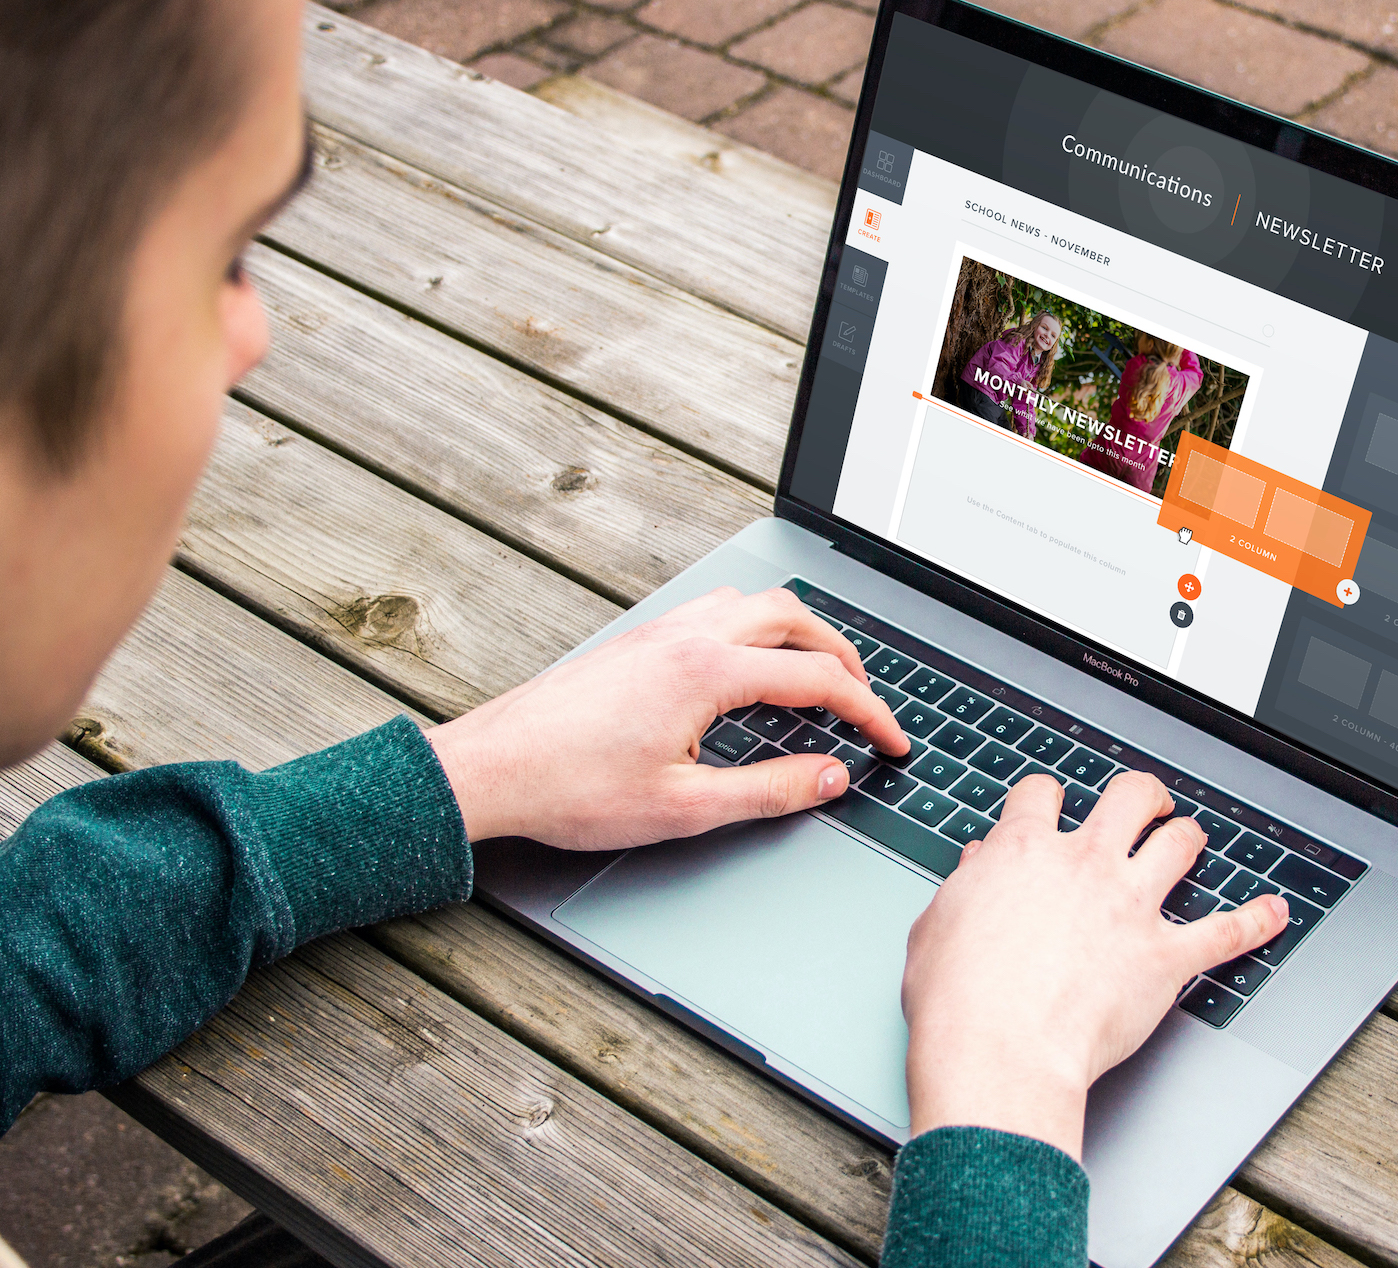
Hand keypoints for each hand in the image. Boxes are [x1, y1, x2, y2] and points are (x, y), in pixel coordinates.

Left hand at [424, 587, 908, 847]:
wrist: (492, 768)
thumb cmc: (570, 788)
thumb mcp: (684, 808)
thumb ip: (769, 791)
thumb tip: (829, 777)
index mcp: (708, 673)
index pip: (817, 681)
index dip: (868, 712)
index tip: (891, 741)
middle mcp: (687, 638)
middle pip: (793, 619)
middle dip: (842, 656)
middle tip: (863, 700)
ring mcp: (659, 632)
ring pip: (752, 604)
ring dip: (797, 632)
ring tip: (814, 676)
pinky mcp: (636, 641)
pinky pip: (714, 611)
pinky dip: (753, 629)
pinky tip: (745, 667)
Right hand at [901, 771, 1288, 1158]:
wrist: (998, 1051)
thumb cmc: (958, 999)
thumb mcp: (935, 925)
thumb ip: (965, 887)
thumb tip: (979, 866)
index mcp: (1024, 851)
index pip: (1043, 793)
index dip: (1047, 797)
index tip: (1050, 808)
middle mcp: (1085, 864)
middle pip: (1129, 797)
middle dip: (1141, 796)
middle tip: (1144, 805)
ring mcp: (1131, 907)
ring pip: (1180, 844)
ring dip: (1187, 838)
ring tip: (1188, 840)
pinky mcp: (1165, 958)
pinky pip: (1227, 932)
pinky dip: (1256, 922)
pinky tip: (1274, 913)